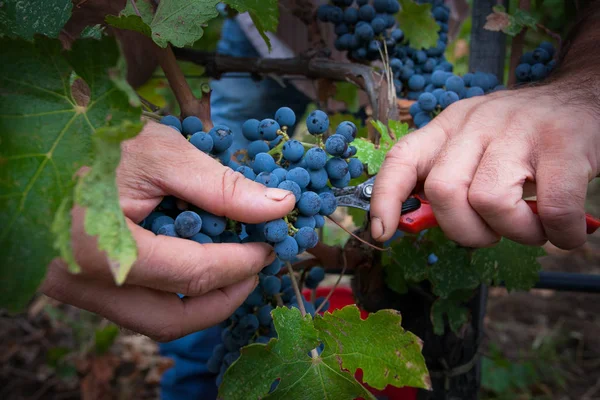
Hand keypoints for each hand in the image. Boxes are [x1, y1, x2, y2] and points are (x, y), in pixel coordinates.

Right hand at [41, 121, 295, 341]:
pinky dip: (169, 288)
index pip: (191, 276)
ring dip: (197, 300)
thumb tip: (279, 206)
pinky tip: (191, 257)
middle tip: (254, 269)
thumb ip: (220, 186)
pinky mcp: (74, 279)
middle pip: (169, 320)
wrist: (32, 131)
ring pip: (147, 318)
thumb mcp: (159, 153)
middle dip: (223, 299)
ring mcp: (72, 285)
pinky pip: (131, 300)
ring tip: (229, 265)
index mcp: (101, 250)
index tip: (268, 247)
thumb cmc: (90, 135)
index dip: (240, 264)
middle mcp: (81, 283)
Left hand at [370, 86, 599, 249]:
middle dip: (464, 231)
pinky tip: (566, 231)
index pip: (402, 158)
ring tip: (534, 227)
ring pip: (490, 201)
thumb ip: (449, 177)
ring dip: (515, 232)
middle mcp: (477, 124)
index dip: (384, 197)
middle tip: (491, 232)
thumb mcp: (476, 145)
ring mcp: (520, 130)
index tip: (380, 231)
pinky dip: (559, 234)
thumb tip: (416, 222)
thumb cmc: (523, 137)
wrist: (586, 95)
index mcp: (449, 126)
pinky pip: (552, 209)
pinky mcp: (564, 143)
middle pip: (443, 191)